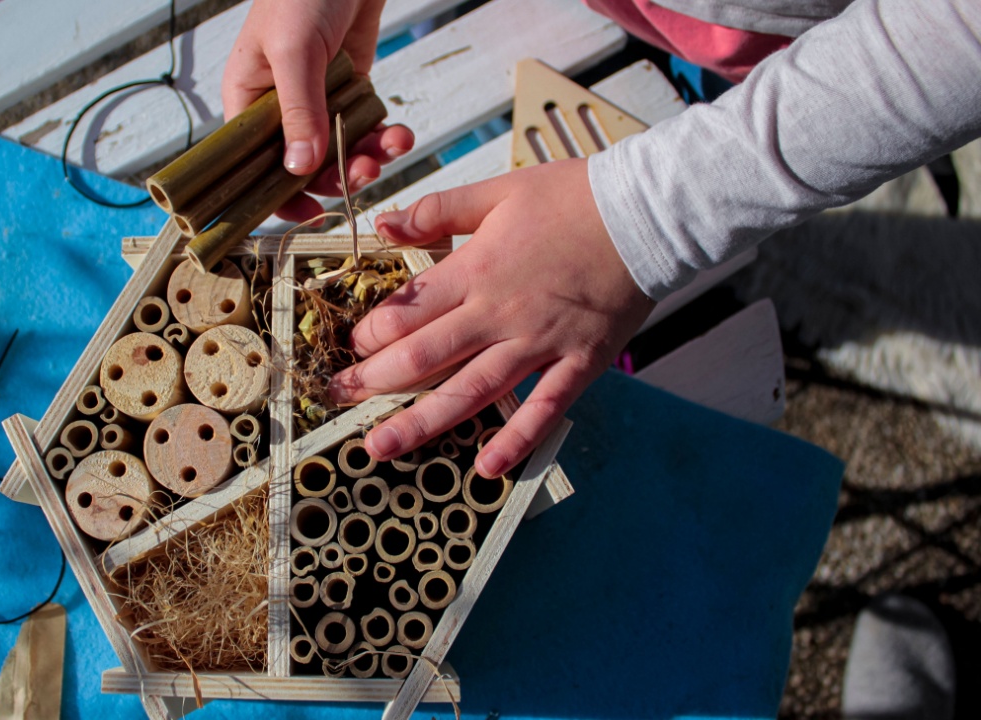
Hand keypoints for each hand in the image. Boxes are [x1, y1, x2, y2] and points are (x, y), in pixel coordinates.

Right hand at [223, 0, 414, 220]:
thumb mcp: (294, 51)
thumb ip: (298, 110)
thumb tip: (299, 168)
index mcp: (248, 101)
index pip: (253, 166)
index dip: (277, 195)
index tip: (308, 210)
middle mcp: (280, 109)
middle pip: (303, 167)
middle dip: (335, 176)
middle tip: (363, 172)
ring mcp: (317, 103)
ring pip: (339, 152)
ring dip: (365, 159)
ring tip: (389, 151)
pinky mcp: (350, 93)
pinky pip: (365, 130)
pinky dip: (384, 138)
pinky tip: (400, 135)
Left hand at [327, 159, 655, 477]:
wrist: (647, 214)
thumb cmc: (575, 198)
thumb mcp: (498, 191)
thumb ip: (437, 211)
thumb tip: (385, 223)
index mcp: (476, 270)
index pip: (406, 311)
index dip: (371, 334)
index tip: (352, 347)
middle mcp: (500, 313)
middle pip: (424, 357)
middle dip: (374, 382)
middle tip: (339, 399)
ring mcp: (540, 343)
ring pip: (470, 391)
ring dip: (421, 422)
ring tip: (380, 447)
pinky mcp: (578, 362)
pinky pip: (543, 409)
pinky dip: (516, 440)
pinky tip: (487, 467)